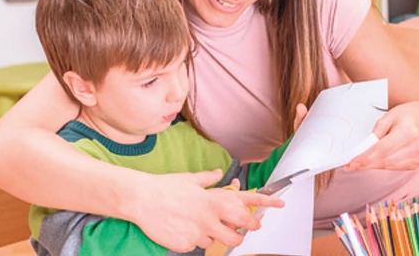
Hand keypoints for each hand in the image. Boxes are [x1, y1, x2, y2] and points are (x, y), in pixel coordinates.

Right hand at [127, 170, 282, 250]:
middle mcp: (210, 219)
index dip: (266, 204)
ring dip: (213, 235)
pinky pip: (197, 246)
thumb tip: (219, 173)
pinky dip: (194, 239)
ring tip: (198, 223)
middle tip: (237, 228)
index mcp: (214, 201)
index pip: (247, 204)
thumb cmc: (164, 187)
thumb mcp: (190, 179)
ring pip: (216, 242)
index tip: (279, 205)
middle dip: (241, 233)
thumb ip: (209, 179)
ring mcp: (198, 234)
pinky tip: (183, 228)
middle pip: (238, 235)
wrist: (139, 200)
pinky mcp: (185, 244)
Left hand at [344, 101, 418, 170]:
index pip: (382, 149)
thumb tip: (364, 148)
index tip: (351, 163)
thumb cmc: (408, 115)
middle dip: (365, 164)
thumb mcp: (390, 116)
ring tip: (358, 164)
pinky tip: (374, 162)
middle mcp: (415, 147)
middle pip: (385, 160)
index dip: (365, 158)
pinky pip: (395, 168)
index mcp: (408, 132)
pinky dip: (383, 166)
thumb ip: (377, 132)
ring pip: (388, 166)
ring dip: (372, 166)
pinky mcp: (417, 163)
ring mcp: (418, 157)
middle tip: (349, 166)